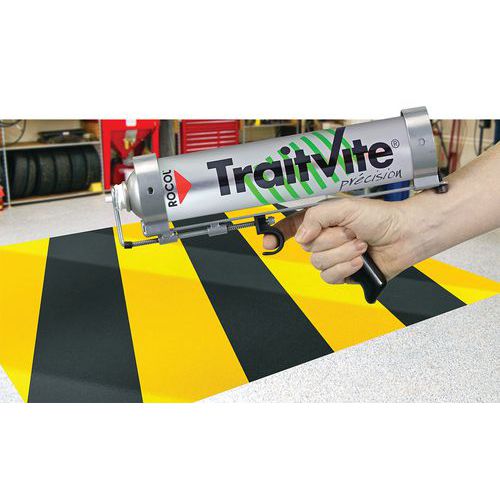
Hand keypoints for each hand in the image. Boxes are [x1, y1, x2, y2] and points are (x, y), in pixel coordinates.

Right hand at [263, 198, 413, 283]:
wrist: (403, 235)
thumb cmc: (380, 216)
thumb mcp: (343, 208)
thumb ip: (315, 217)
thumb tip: (300, 236)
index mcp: (321, 220)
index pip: (291, 227)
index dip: (276, 234)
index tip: (267, 242)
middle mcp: (324, 238)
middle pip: (306, 248)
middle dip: (332, 241)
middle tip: (351, 232)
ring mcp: (334, 256)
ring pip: (318, 264)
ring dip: (342, 254)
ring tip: (361, 245)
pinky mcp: (343, 272)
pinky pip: (330, 277)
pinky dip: (345, 268)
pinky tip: (358, 261)